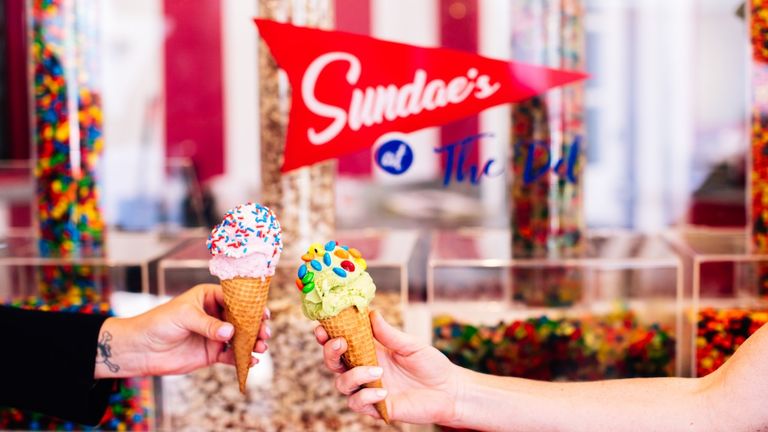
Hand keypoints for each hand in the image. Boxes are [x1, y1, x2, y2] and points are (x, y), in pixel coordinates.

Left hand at [95, 284, 270, 377]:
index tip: (263, 314)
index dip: (251, 306)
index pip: (235, 299)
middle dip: (256, 326)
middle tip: (265, 333)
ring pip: (240, 338)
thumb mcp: (184, 316)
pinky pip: (231, 356)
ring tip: (261, 347)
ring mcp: (215, 335)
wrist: (141, 349)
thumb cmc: (159, 323)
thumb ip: (208, 324)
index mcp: (209, 297)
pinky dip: (242, 359)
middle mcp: (215, 315)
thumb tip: (230, 333)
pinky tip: (251, 362)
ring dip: (253, 342)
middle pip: (242, 319)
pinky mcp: (212, 354)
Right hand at [314, 310, 461, 424]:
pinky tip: (383, 391)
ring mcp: (369, 389)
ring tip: (377, 371)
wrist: (449, 390)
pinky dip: (366, 396)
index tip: (322, 326)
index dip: (327, 336)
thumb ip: (388, 333)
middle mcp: (365, 370)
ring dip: (354, 375)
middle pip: (334, 363)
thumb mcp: (410, 345)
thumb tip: (371, 313)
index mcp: (370, 351)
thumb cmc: (431, 365)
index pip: (341, 343)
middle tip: (339, 342)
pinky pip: (358, 404)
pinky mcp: (377, 408)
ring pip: (342, 384)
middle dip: (330, 352)